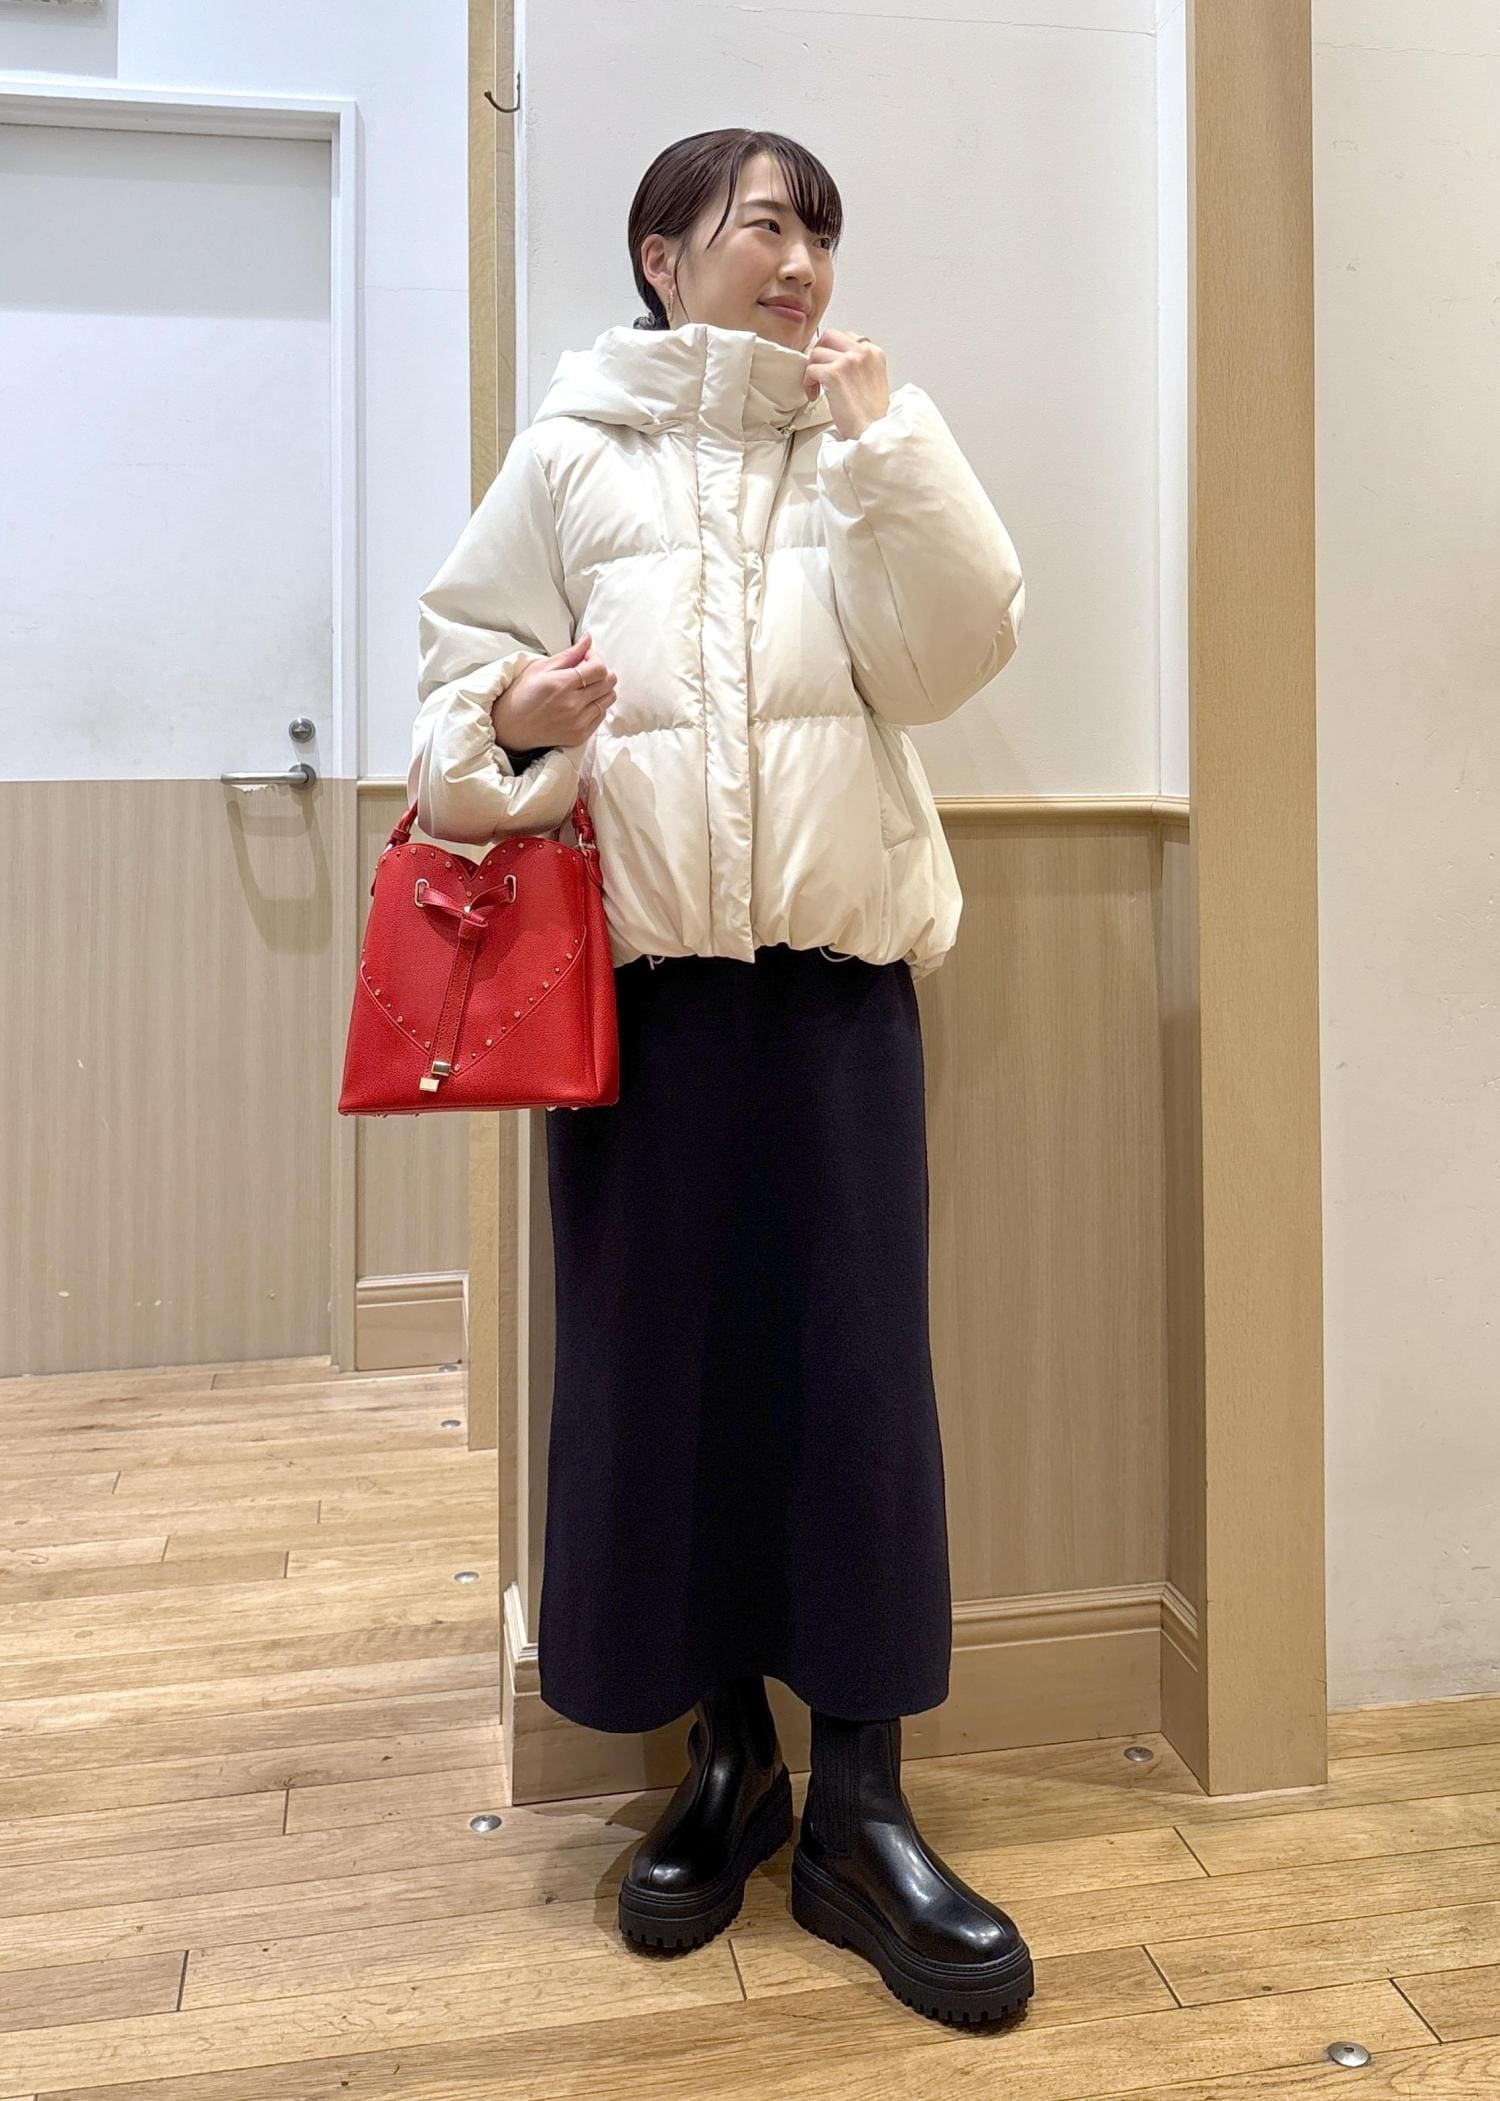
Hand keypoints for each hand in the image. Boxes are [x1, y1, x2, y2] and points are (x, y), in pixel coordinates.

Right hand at [492, 632, 616, 748]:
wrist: (510, 728)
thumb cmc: (522, 694)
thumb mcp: (540, 667)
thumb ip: (569, 654)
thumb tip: (588, 639)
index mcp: (561, 685)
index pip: (599, 668)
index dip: (596, 658)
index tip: (586, 657)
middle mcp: (572, 705)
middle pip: (609, 683)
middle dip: (601, 671)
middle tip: (586, 670)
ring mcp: (578, 723)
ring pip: (609, 699)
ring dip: (602, 689)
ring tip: (584, 687)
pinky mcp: (580, 736)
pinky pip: (602, 715)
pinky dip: (596, 705)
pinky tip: (581, 702)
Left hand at [804, 327, 890, 439]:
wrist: (873, 432)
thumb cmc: (872, 415)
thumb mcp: (874, 380)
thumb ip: (860, 365)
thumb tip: (838, 361)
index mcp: (873, 353)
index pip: (848, 337)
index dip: (834, 350)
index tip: (830, 363)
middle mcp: (862, 352)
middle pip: (830, 336)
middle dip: (819, 351)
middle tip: (817, 368)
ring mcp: (847, 361)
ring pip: (817, 353)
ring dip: (812, 370)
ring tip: (817, 388)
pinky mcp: (833, 374)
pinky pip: (810, 369)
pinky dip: (808, 383)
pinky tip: (814, 395)